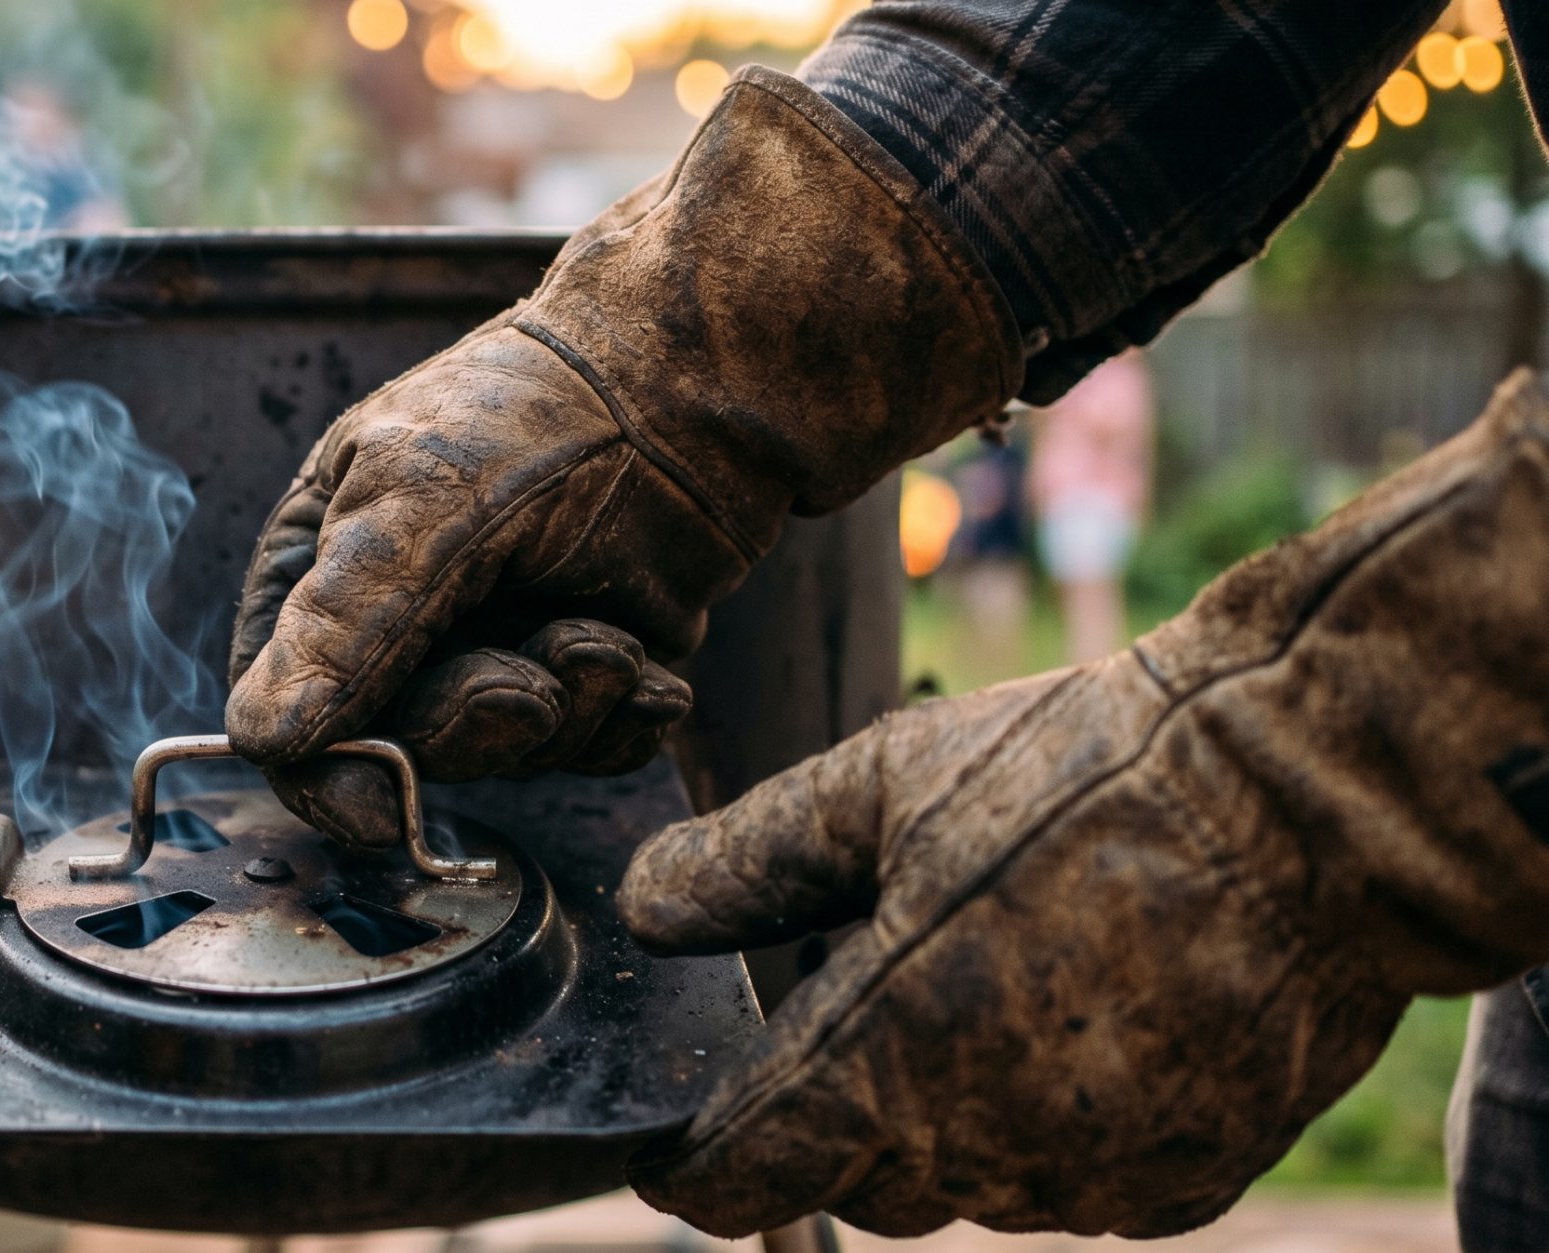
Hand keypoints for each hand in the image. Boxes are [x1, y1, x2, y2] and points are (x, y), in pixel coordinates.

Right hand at [225, 68, 1018, 846]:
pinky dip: (620, 723)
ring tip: (608, 638)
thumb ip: (342, 623)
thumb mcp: (417, 503)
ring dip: (563, 712)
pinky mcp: (590, 662)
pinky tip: (650, 665)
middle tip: (534, 686)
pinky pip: (588, 748)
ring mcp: (499, 641)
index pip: (285, 702)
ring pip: (505, 754)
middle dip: (474, 726)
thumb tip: (257, 736)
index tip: (374, 804)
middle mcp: (404, 616)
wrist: (694, 381)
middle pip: (403, 745)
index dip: (322, 770)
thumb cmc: (536, 408)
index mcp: (326, 562)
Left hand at [618, 371, 1548, 1237]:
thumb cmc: (1086, 773)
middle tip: (843, 1008)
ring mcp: (1092, 1179)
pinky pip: (1074, 1186)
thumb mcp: (882, 783)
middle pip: (855, 1186)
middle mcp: (984, 1149)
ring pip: (966, 1189)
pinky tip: (1072, 1026)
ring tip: (972, 989)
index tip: (672, 1146)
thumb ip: (746, 860)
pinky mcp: (1187, 1182)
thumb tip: (646, 910)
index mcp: (884, 1061)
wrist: (1314, 800)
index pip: (741, 1180)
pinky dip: (1047, 1128)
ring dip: (940, 1124)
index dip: (692, 1169)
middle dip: (827, 1122)